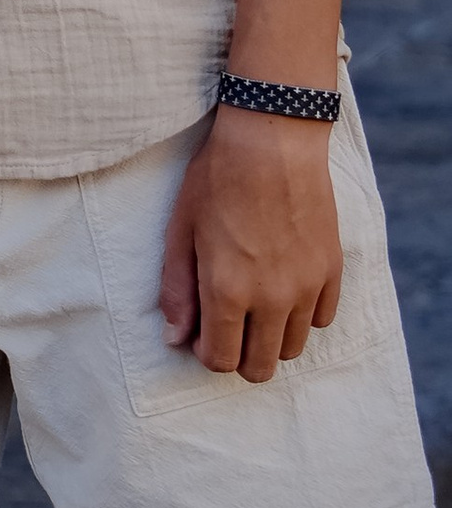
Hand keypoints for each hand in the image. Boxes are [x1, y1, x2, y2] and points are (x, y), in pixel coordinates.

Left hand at [162, 106, 342, 380]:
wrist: (272, 139)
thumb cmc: (217, 179)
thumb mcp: (182, 229)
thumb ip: (177, 289)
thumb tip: (175, 339)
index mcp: (228, 290)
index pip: (221, 361)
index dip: (207, 353)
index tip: (202, 331)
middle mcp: (272, 298)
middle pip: (260, 368)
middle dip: (239, 355)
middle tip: (228, 321)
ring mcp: (306, 287)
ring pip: (292, 349)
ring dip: (270, 336)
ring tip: (255, 300)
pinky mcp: (331, 271)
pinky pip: (320, 319)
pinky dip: (301, 314)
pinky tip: (284, 283)